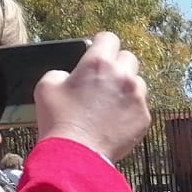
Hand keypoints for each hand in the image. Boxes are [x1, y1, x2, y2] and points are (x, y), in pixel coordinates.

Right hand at [36, 32, 149, 161]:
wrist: (77, 153)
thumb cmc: (58, 119)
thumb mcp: (47, 85)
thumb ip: (63, 72)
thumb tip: (72, 75)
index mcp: (98, 63)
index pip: (109, 38)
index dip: (101, 44)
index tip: (98, 52)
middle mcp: (123, 76)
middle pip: (128, 58)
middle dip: (116, 65)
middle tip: (103, 79)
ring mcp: (137, 97)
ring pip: (137, 82)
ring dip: (126, 87)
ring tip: (108, 103)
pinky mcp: (144, 117)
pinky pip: (140, 106)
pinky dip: (130, 110)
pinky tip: (114, 120)